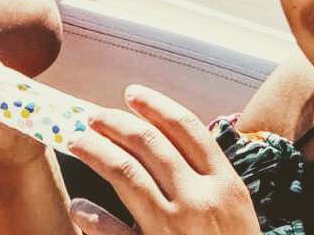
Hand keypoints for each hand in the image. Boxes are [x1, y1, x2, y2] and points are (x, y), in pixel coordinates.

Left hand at [68, 85, 260, 234]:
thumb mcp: (236, 211)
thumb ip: (209, 178)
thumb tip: (173, 142)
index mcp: (225, 184)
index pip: (187, 128)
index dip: (156, 105)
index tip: (132, 93)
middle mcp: (200, 200)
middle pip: (151, 144)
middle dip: (116, 122)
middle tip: (94, 115)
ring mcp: (174, 228)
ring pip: (126, 173)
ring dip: (96, 151)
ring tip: (77, 141)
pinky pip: (114, 232)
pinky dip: (93, 217)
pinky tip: (79, 207)